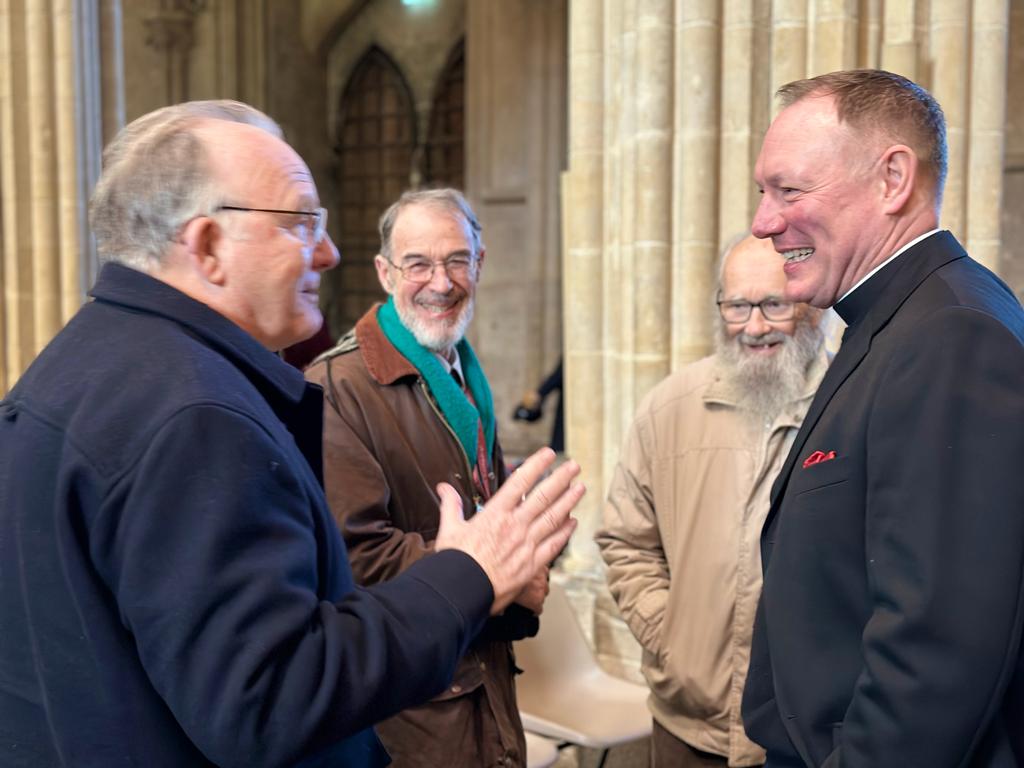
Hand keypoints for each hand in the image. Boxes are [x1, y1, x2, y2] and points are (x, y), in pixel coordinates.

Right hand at [434, 448, 582, 613]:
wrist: (462, 592)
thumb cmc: (455, 562)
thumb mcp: (449, 529)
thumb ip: (451, 505)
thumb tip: (444, 487)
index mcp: (495, 513)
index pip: (519, 482)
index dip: (536, 465)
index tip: (548, 453)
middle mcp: (514, 525)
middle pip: (543, 496)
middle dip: (561, 479)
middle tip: (574, 466)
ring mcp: (526, 544)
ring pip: (553, 517)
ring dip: (569, 501)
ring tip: (580, 488)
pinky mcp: (532, 564)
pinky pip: (554, 545)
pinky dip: (565, 532)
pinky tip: (573, 522)